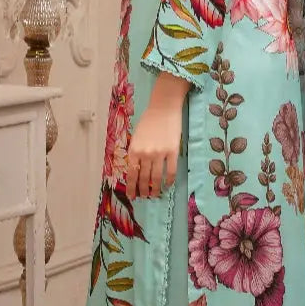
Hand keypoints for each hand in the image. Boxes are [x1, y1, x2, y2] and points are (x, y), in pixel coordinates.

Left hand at [125, 76, 188, 198]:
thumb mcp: (135, 137)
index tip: (133, 196)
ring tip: (155, 195)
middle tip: (145, 197)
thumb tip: (136, 171)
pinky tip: (168, 185)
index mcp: (134, 150)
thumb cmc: (148, 121)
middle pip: (144, 178)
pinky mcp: (172, 151)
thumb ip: (135, 153)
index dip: (132, 187)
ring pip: (156, 177)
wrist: (163, 108)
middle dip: (143, 190)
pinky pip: (171, 171)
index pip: (132, 174)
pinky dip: (169, 180)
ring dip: (155, 189)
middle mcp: (145, 154)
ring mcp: (159, 153)